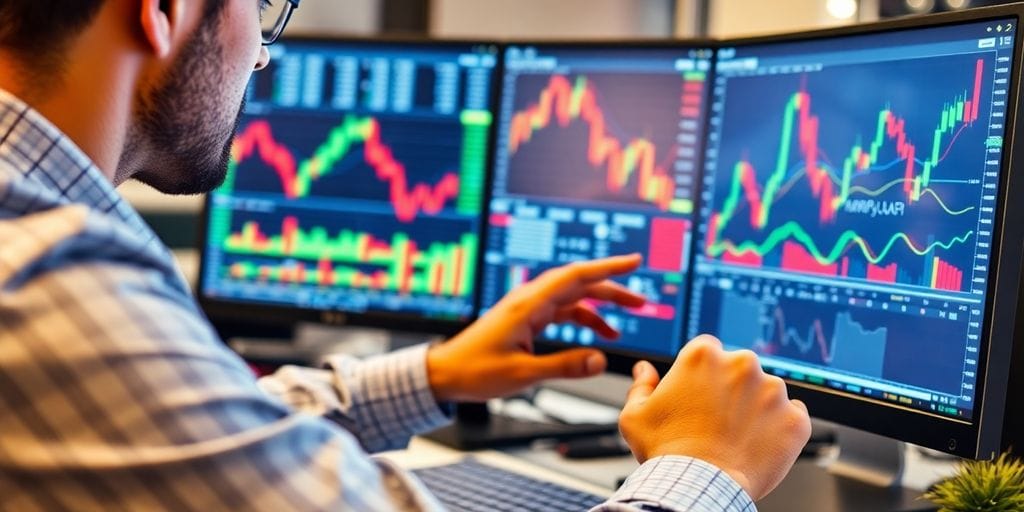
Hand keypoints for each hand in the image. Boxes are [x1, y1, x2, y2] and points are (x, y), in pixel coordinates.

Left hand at [426, 254, 644, 401]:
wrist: (444, 373)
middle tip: (642, 301)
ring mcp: (528, 308)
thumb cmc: (476, 371)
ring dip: (600, 306)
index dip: (607, 267)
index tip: (633, 261)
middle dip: (612, 288)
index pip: (575, 276)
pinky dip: (584, 318)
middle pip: (579, 284)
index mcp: (529, 305)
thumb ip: (564, 366)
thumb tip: (601, 359)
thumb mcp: (523, 373)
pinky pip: (562, 311)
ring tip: (626, 320)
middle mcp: (530, 300)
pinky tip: (599, 334)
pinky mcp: (526, 319)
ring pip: (573, 298)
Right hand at [618, 335, 810, 500]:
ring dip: (756, 407)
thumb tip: (645, 370)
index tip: (699, 394)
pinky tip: (758, 443)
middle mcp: (742, 364)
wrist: (699, 487)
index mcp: (704, 355)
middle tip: (716, 419)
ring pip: (767, 392)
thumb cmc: (666, 452)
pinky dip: (779, 427)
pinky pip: (792, 416)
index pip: (708, 351)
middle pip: (739, 368)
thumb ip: (642, 385)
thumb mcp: (635, 415)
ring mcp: (773, 391)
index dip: (702, 375)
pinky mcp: (795, 418)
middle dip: (731, 389)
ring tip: (736, 435)